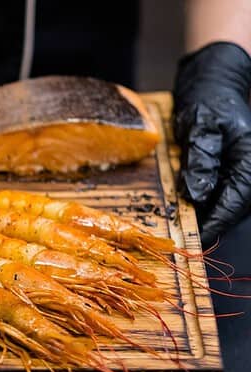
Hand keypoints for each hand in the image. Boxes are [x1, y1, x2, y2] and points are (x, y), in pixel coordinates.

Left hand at [173, 42, 250, 246]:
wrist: (212, 81)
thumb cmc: (209, 98)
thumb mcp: (201, 125)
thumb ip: (201, 160)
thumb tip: (198, 194)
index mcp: (250, 161)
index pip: (235, 202)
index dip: (214, 223)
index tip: (195, 238)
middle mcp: (249, 169)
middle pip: (232, 207)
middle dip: (207, 221)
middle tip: (180, 234)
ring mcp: (240, 170)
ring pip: (224, 202)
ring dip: (202, 213)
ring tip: (178, 221)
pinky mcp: (228, 170)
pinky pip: (217, 192)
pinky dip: (200, 199)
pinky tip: (182, 203)